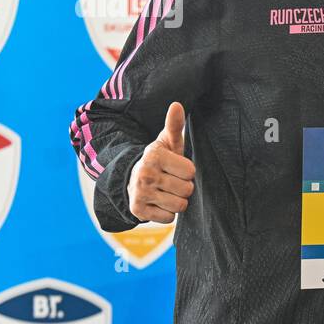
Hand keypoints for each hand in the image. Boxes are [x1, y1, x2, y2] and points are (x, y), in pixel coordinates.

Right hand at [127, 102, 194, 223]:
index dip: (187, 172)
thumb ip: (174, 125)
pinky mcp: (138, 211)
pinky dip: (167, 213)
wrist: (133, 180)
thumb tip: (177, 104)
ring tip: (166, 192)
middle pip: (187, 190)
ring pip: (179, 206)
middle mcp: (145, 174)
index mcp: (154, 156)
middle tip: (171, 181)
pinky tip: (158, 203)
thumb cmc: (160, 160)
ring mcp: (140, 193)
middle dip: (183, 188)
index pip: (190, 171)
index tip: (176, 168)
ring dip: (177, 201)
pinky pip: (169, 218)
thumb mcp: (168, 143)